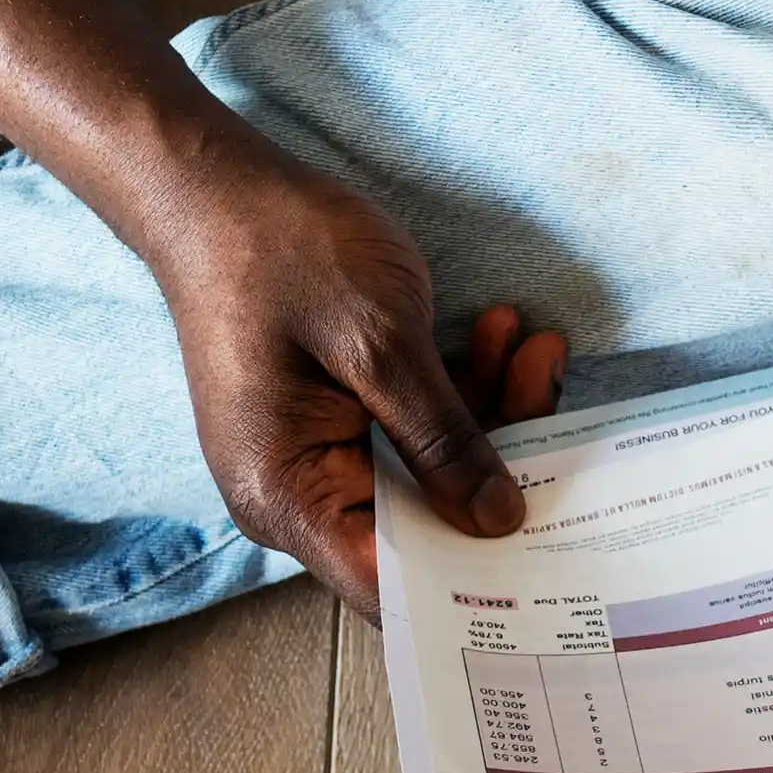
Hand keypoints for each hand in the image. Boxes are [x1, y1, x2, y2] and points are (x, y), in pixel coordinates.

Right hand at [132, 131, 575, 600]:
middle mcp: (296, 491)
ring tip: (533, 347)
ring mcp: (316, 452)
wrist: (217, 185)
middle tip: (556, 408)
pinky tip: (497, 334)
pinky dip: (458, 387)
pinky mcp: (335, 414)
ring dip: (487, 412)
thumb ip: (443, 440)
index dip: (470, 587)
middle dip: (497, 472)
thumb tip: (500, 523)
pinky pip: (410, 425)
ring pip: (426, 468)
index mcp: (286, 496)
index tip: (551, 563)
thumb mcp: (380, 345)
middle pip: (420, 525)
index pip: (387, 586)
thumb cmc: (278, 254)